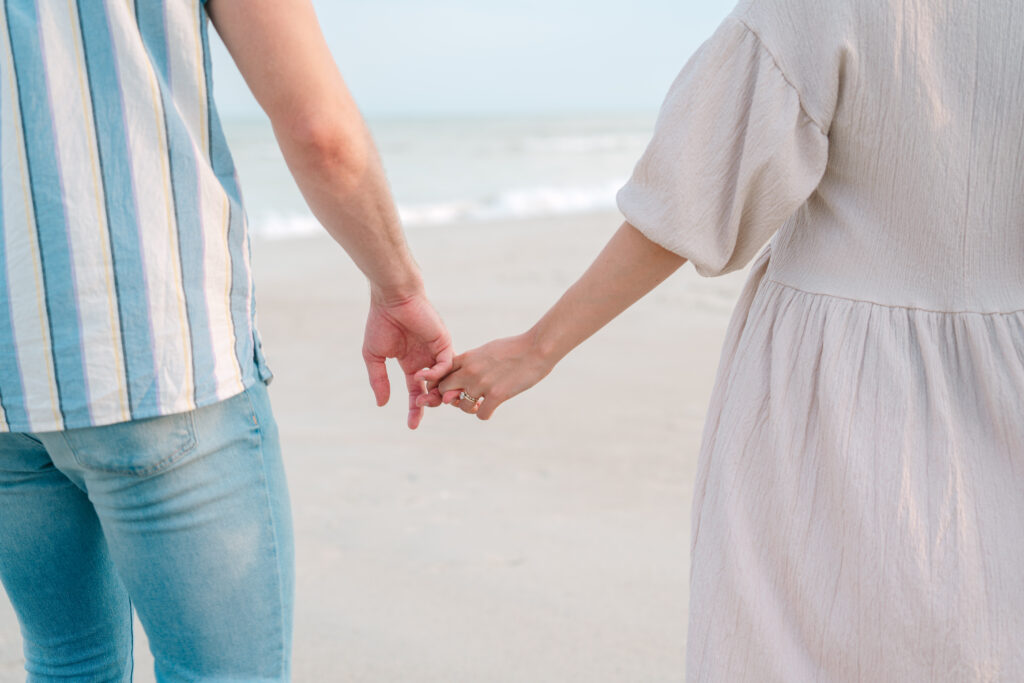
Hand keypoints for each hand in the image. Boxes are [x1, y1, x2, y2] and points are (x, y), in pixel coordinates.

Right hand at [363, 291, 453, 428]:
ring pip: (445, 380)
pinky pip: (447, 364)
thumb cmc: (381, 322)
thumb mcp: (374, 356)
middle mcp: (427, 360)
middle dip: (429, 404)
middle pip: (435, 390)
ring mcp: (437, 351)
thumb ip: (378, 379)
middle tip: (419, 409)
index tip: (412, 426)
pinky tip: (421, 375)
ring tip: (424, 400)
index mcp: (412, 363)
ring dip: (436, 393)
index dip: (415, 410)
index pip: (417, 393)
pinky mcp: (444, 342)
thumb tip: (381, 404)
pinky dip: (437, 374)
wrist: (391, 299)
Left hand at [424, 333, 555, 419]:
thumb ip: (472, 361)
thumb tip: (464, 371)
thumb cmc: (515, 347)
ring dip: (471, 407)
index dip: (443, 382)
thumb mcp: (488, 350)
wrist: (537, 348)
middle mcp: (470, 371)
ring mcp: (482, 384)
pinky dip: (485, 414)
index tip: (452, 387)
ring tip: (482, 402)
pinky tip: (493, 407)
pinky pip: (481, 415)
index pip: (441, 373)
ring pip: (462, 406)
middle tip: (466, 397)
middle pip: (444, 390)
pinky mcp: (497, 395)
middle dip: (452, 396)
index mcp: (467, 358)